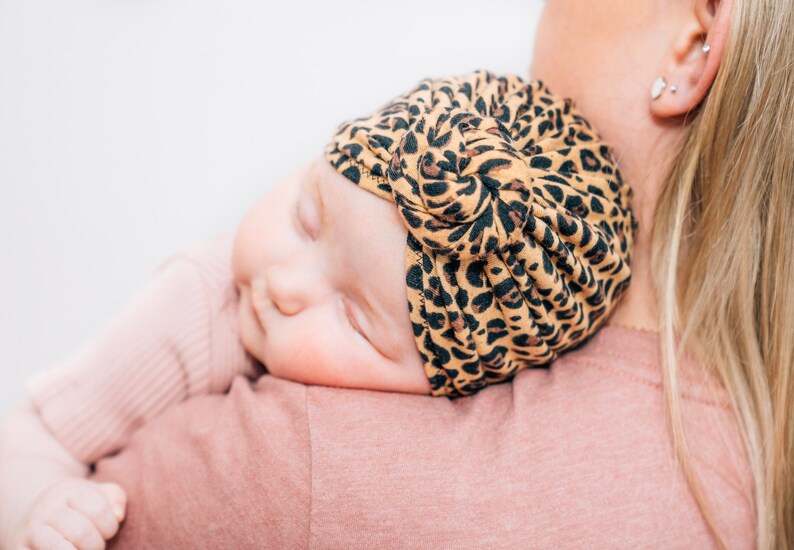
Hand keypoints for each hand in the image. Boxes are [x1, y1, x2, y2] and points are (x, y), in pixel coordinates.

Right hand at [7, 479, 125, 549]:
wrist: (32, 514)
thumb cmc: (76, 507)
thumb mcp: (96, 494)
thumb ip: (115, 498)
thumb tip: (118, 516)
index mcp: (68, 491)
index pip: (99, 510)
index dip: (110, 526)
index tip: (107, 530)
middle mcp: (47, 509)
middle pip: (82, 533)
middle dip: (96, 545)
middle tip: (94, 545)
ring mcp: (31, 531)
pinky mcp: (19, 549)